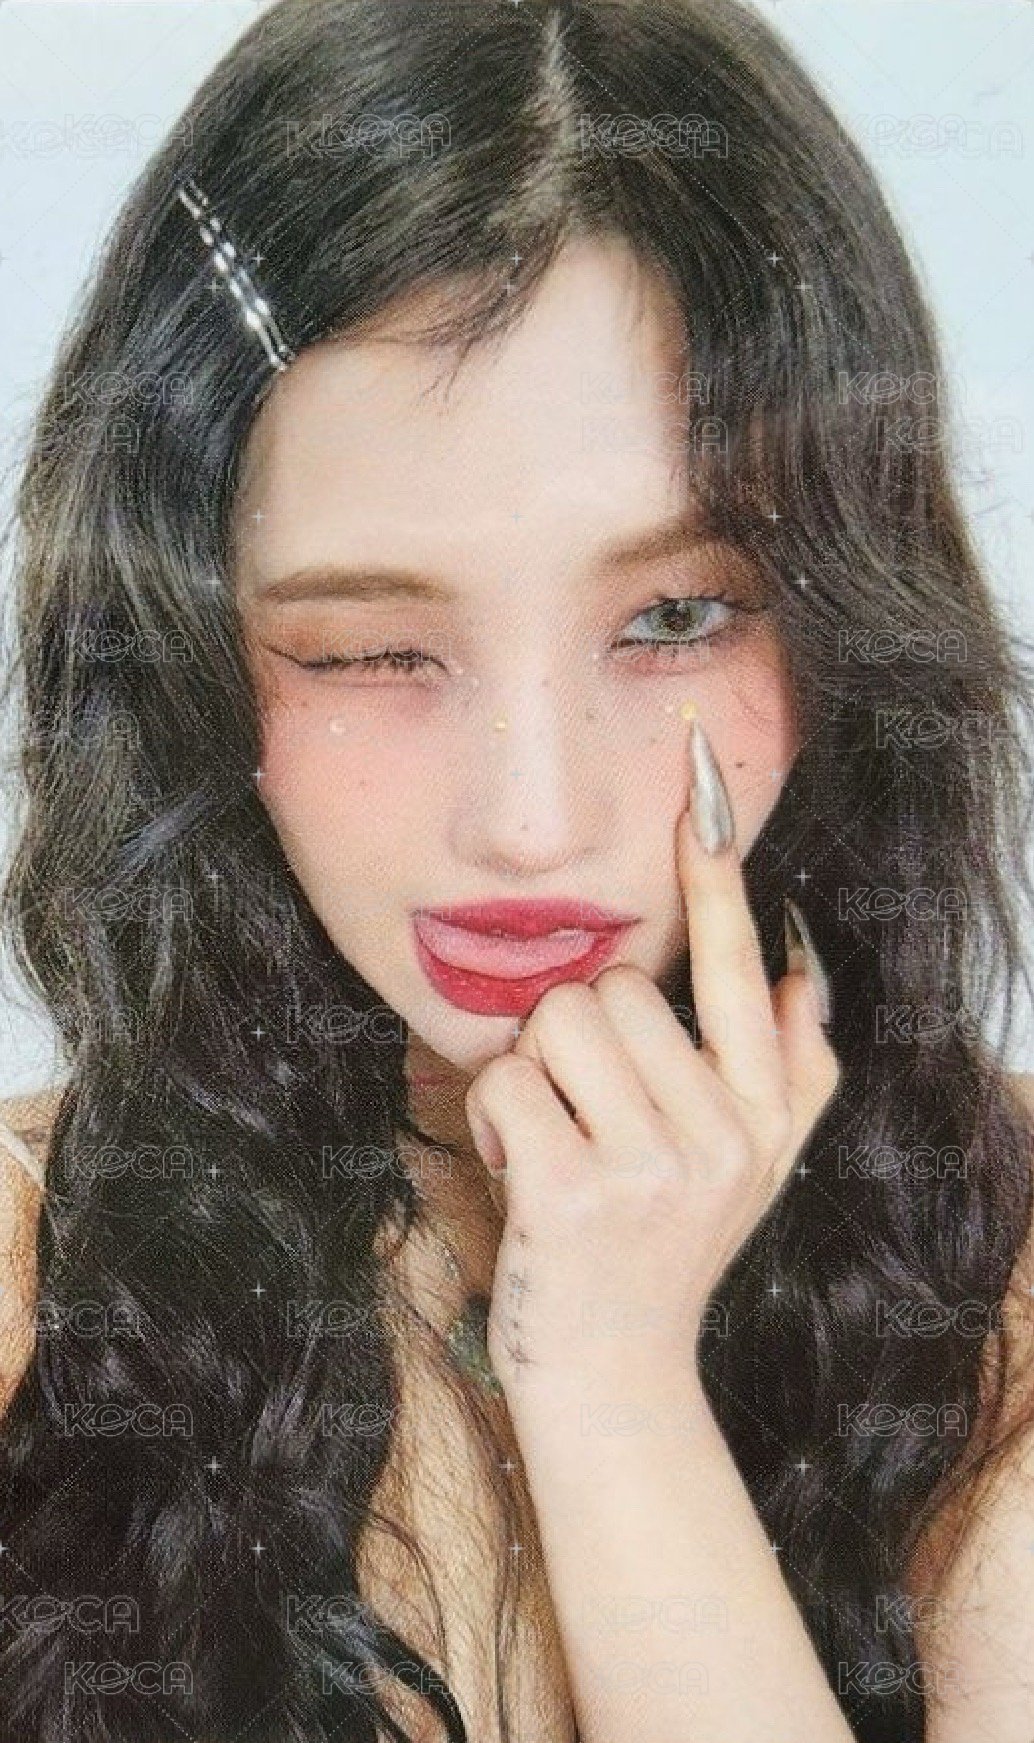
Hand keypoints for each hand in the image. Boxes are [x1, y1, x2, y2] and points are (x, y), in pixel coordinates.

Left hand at [464, 718, 841, 1404]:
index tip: (699, 796)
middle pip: (617, 989)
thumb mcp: (753, 1168)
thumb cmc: (664, 1252)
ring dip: (530, 1076)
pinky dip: (490, 1117)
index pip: (742, 972)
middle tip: (583, 1117)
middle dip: (574, 1041)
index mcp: (763, 1112)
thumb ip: (792, 1071)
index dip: (716, 882)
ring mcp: (656, 1166)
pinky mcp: (579, 1194)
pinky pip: (507, 1081)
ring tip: (552, 1142)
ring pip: (558, 1023)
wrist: (614, 1375)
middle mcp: (725, 1134)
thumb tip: (805, 969)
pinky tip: (520, 1170)